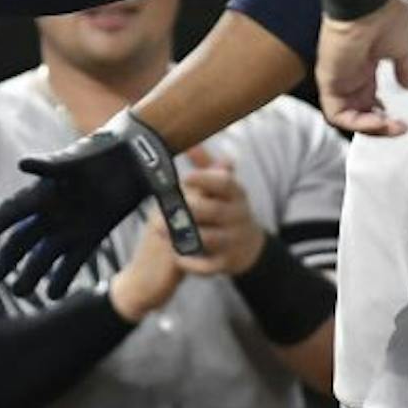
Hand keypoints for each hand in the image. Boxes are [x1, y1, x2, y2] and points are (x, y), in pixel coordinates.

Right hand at [0, 110, 199, 297]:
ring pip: (45, 255)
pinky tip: (53, 295)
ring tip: (21, 292)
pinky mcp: (92, 236)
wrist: (133, 159)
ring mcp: (71, 226)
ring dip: (33, 273)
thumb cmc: (100, 153)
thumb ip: (50, 165)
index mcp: (45, 191)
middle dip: (9, 258)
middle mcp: (54, 212)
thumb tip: (22, 164)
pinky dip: (63, 278)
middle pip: (25, 239)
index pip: (15, 210)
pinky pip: (73, 261)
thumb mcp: (74, 159)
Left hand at [173, 144, 264, 275]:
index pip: (225, 183)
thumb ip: (206, 165)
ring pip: (209, 238)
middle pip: (214, 211)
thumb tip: (189, 141)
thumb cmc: (227, 207)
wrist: (249, 246)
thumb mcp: (223, 186)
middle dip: (187, 209)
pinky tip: (176, 254)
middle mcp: (238, 216)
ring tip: (159, 230)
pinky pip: (208, 266)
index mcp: (236, 194)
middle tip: (161, 207)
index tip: (186, 177)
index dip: (206, 178)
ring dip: (183, 235)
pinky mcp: (226, 263)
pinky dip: (191, 262)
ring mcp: (233, 240)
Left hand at [317, 0, 407, 135]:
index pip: (368, 98)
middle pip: (358, 111)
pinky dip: (358, 123)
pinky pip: (337, 113)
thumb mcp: (405, 47)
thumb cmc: (385, 15)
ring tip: (391, 127)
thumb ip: (406, 69)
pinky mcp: (328, 81)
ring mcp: (338, 77)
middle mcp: (350, 72)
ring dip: (371, 128)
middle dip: (379, 126)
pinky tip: (379, 122)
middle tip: (398, 127)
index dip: (383, 113)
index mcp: (365, 63)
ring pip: (348, 116)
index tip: (400, 118)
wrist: (367, 3)